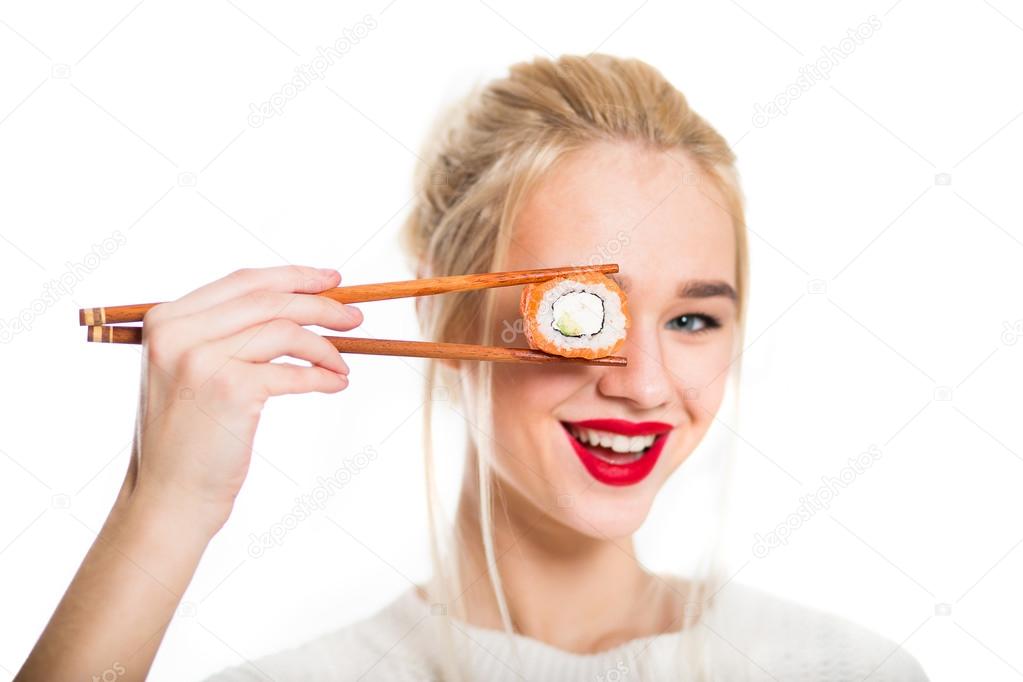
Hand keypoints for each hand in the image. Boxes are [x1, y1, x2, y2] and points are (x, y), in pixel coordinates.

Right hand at [121, 265, 361, 536]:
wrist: (169, 498)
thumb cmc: (188, 439)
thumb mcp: (189, 373)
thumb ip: (223, 335)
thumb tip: (298, 306)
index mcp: (166, 320)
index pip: (244, 281)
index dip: (293, 276)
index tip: (332, 280)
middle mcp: (179, 333)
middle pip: (269, 300)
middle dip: (321, 305)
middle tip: (355, 317)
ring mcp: (201, 359)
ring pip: (285, 331)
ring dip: (325, 347)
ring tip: (343, 364)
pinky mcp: (230, 389)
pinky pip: (293, 371)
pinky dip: (322, 376)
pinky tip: (336, 384)